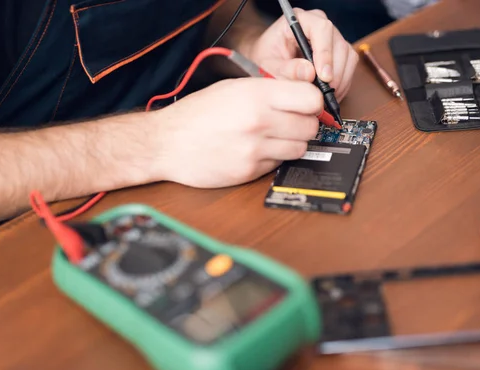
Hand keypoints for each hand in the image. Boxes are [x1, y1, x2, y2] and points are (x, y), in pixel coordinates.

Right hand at [149, 78, 322, 187]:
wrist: (166, 143)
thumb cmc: (197, 114)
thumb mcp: (233, 88)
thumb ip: (269, 90)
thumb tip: (303, 95)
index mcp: (256, 94)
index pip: (311, 99)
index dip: (312, 103)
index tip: (306, 105)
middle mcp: (259, 121)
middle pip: (310, 126)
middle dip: (305, 124)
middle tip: (291, 123)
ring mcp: (255, 149)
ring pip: (300, 148)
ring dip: (292, 143)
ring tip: (272, 137)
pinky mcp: (250, 171)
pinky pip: (279, 164)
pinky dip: (274, 158)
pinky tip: (256, 150)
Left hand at [245, 8, 357, 101]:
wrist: (269, 60)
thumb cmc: (267, 57)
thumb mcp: (268, 64)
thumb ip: (286, 69)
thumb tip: (309, 73)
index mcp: (300, 20)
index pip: (322, 29)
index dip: (325, 53)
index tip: (323, 76)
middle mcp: (320, 25)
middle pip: (339, 44)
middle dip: (335, 72)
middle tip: (325, 94)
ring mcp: (332, 38)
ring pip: (348, 56)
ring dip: (340, 80)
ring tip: (326, 98)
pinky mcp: (339, 53)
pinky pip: (349, 67)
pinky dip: (342, 84)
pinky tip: (330, 96)